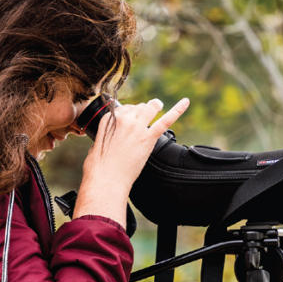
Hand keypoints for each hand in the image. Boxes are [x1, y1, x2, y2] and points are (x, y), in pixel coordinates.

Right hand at [73, 98, 188, 226]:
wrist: (106, 179)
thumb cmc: (99, 167)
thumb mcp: (96, 145)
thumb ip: (105, 137)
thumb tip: (108, 140)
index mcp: (108, 119)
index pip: (125, 108)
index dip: (131, 113)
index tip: (133, 119)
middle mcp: (123, 119)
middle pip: (139, 106)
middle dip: (144, 110)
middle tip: (148, 115)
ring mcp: (136, 127)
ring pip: (151, 108)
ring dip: (156, 106)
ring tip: (159, 106)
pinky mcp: (148, 138)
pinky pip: (165, 121)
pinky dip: (177, 110)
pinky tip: (185, 102)